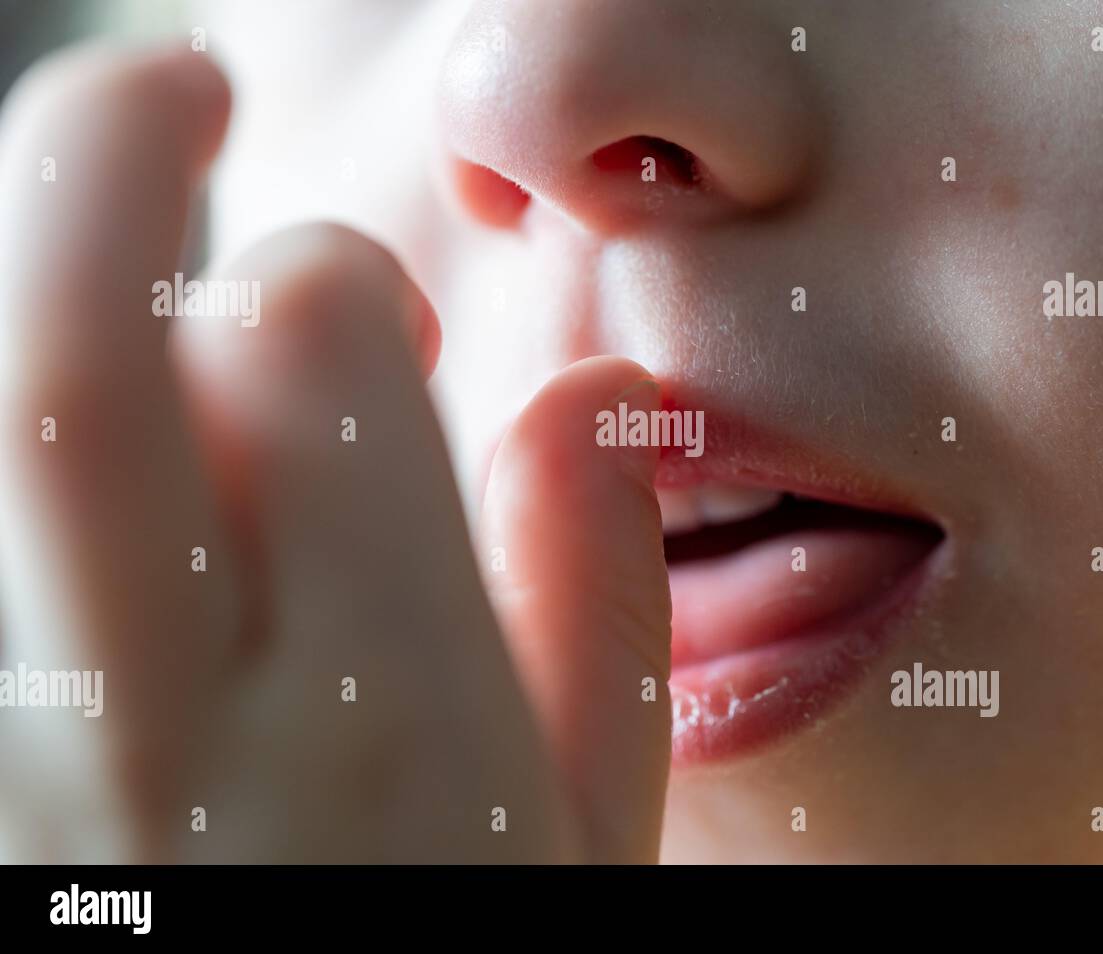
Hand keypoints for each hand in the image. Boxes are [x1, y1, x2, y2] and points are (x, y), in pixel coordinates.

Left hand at [0, 44, 670, 862]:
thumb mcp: (585, 846)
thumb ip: (596, 619)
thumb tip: (586, 402)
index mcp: (384, 728)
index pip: (316, 372)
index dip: (326, 282)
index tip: (340, 306)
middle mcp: (179, 748)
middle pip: (77, 361)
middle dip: (109, 154)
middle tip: (163, 81)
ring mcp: (31, 787)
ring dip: (17, 260)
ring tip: (79, 173)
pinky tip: (42, 402)